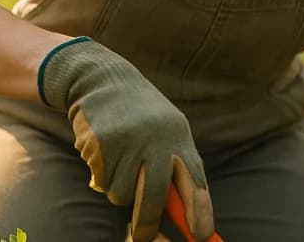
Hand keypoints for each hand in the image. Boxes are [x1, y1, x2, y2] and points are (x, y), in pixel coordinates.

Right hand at [39, 37, 214, 241]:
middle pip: (154, 197)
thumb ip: (174, 167)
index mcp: (179, 137)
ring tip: (119, 159)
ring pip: (122, 194)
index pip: (194, 180)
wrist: (102, 78)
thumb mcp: (165, 132)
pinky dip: (100, 174)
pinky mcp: (100, 144)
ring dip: (118, 187)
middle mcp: (156, 139)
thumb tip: (185, 217)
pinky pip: (100, 181)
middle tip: (141, 238)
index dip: (200, 211)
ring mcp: (127, 141)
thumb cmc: (140, 115)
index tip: (203, 236)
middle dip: (147, 224)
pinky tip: (103, 148)